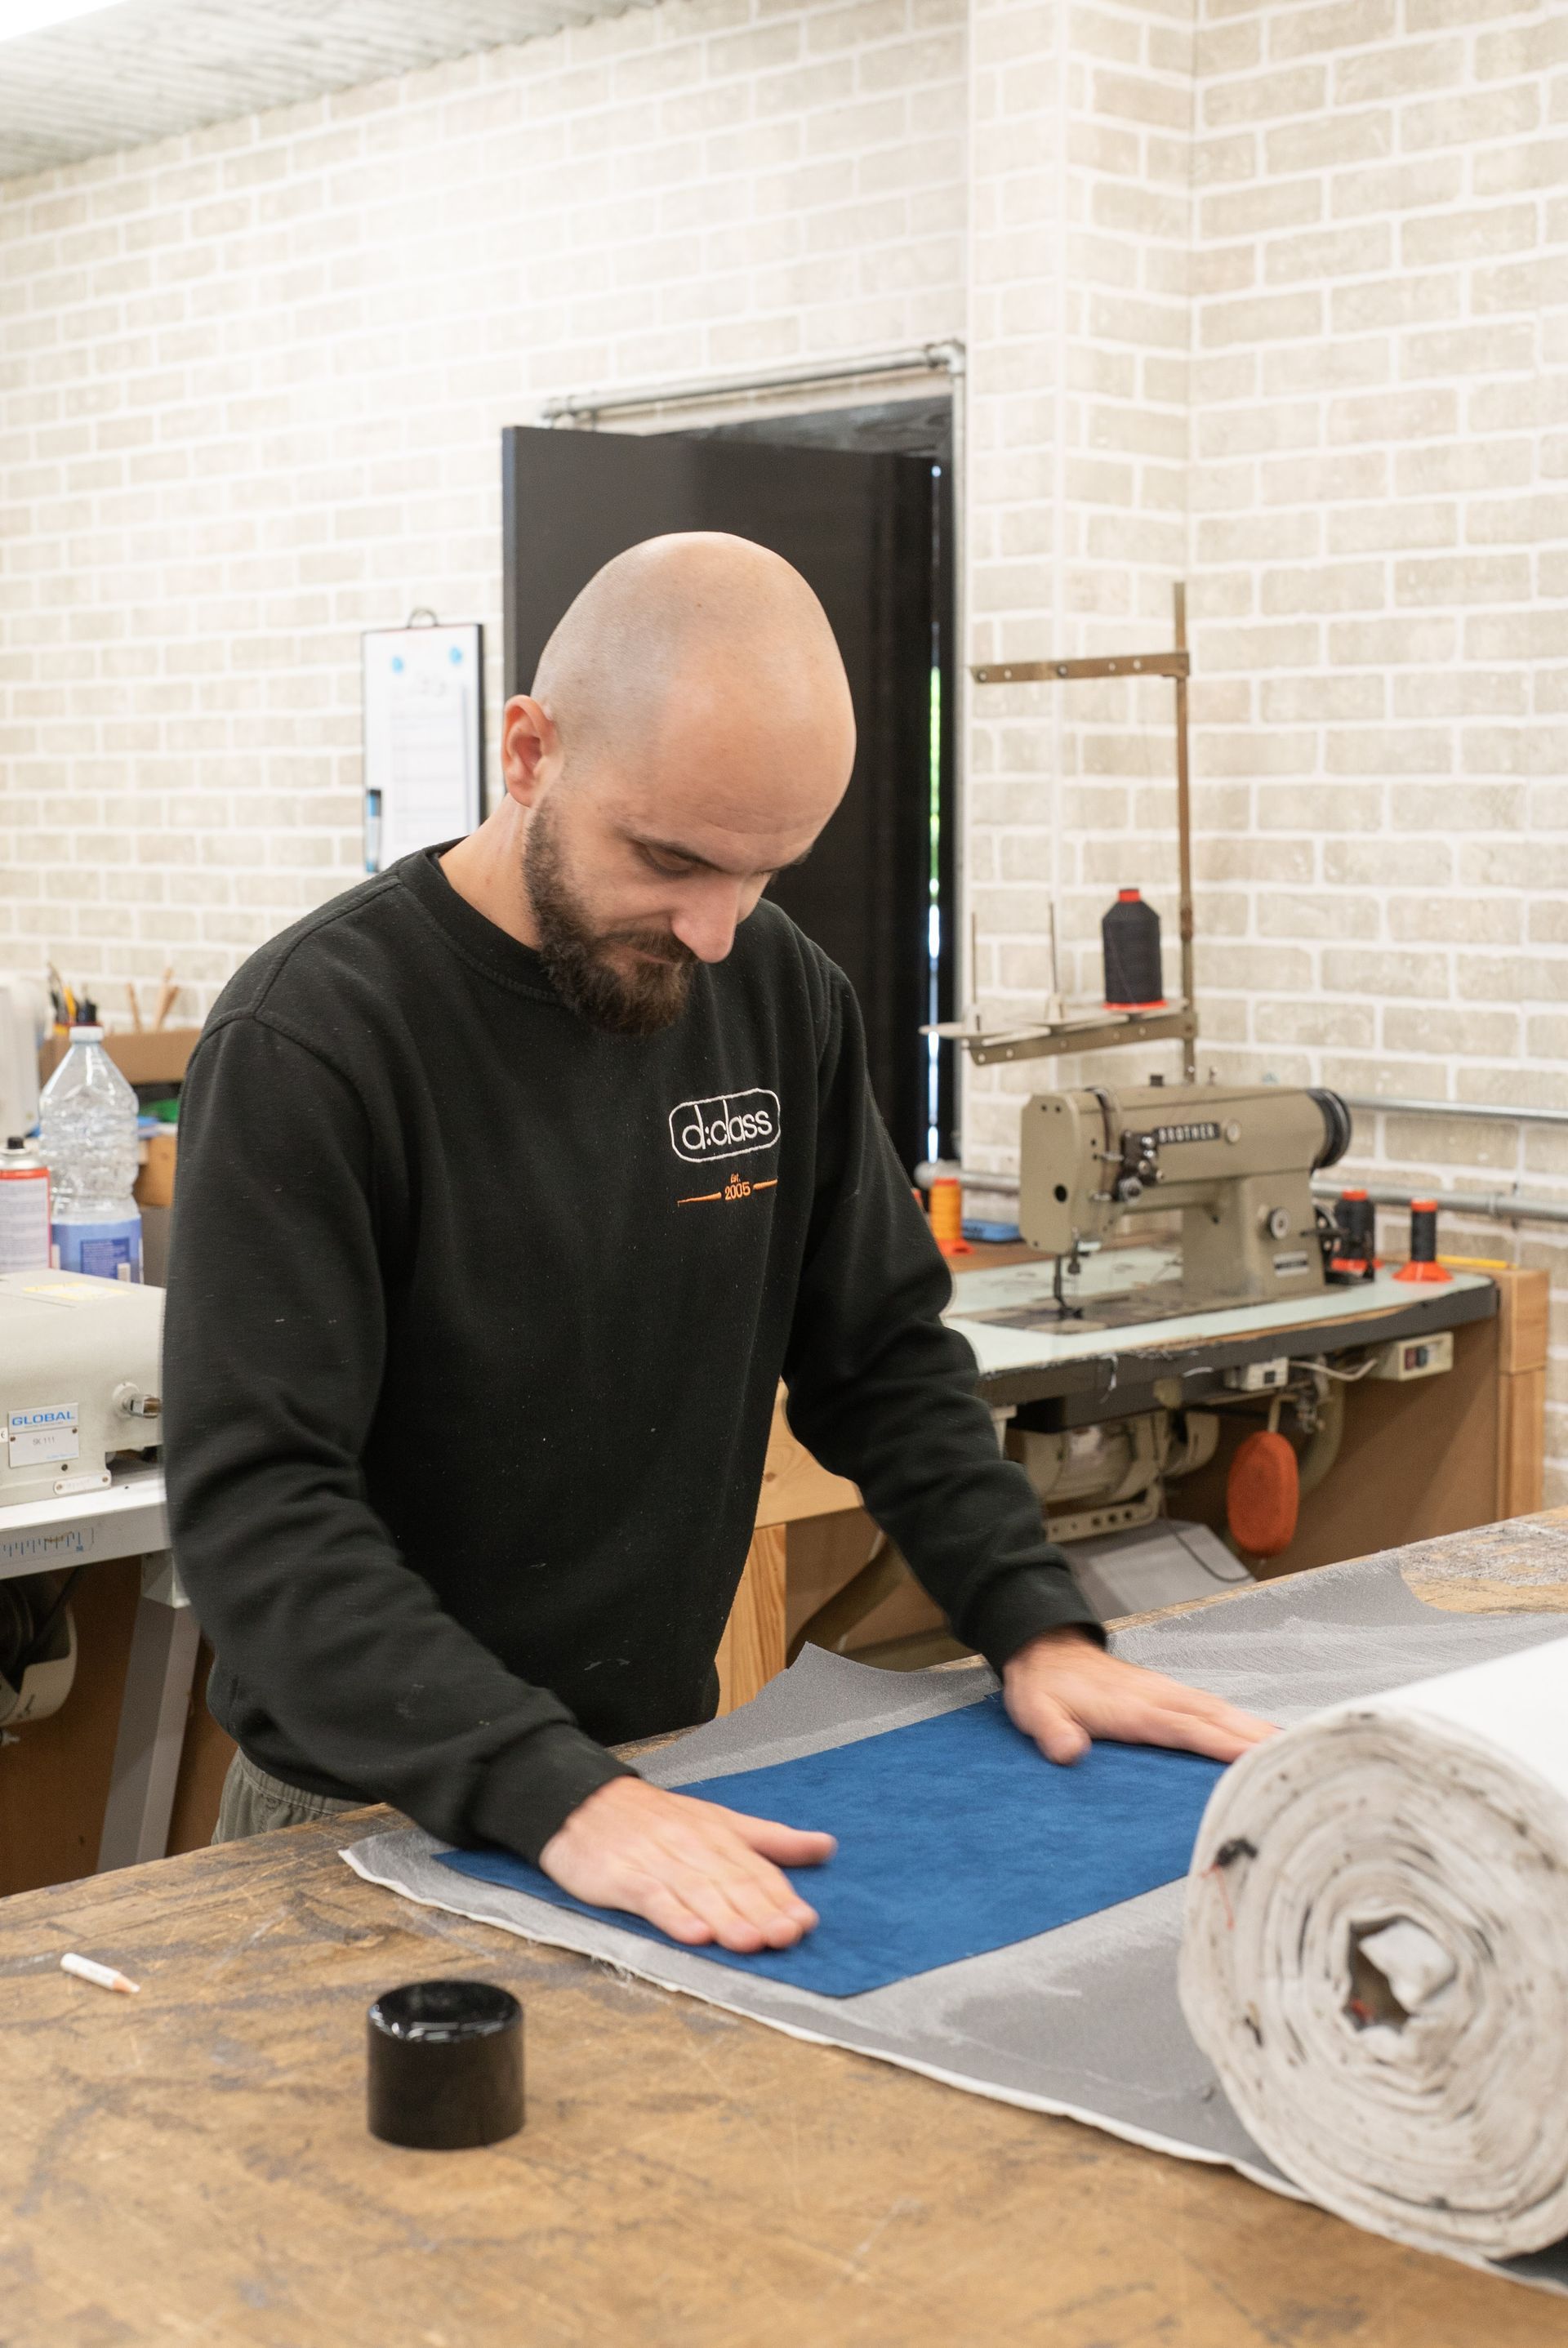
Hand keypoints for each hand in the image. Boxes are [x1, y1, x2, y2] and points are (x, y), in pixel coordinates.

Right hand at [539, 1775, 834, 1953]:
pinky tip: (693, 1934)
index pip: (757, 1870)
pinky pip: (652, 1897)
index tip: (804, 1922)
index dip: (781, 1897)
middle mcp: (694, 1847)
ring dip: (726, 1918)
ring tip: (750, 1941)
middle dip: (761, 1912)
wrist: (584, 1803)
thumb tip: (826, 1846)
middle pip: (732, 1883)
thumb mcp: (719, 1821)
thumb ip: (771, 1839)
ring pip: (698, 1892)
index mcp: (720, 1835)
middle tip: (785, 1937)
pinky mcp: (623, 1877)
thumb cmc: (658, 1820)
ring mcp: (658, 1861)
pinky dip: (673, 1916)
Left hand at [1002, 1628, 1275, 1765]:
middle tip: (1304, 1760)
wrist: (1043, 1648)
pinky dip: (1239, 1724)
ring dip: (1256, 1731)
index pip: (1189, 1729)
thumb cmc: (1044, 1685)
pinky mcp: (1166, 1696)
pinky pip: (1211, 1712)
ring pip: (1221, 1714)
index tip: (1262, 1759)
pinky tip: (1258, 1738)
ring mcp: (1166, 1694)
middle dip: (1259, 1740)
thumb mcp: (1034, 1710)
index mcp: (1135, 1708)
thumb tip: (1069, 1751)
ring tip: (1297, 1753)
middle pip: (1219, 1720)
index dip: (1225, 1744)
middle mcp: (1160, 1697)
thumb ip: (1052, 1730)